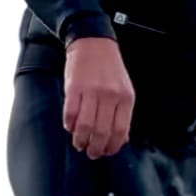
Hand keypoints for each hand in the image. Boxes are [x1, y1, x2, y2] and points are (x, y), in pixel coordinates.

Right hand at [63, 36, 134, 158]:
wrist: (93, 42)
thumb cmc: (109, 68)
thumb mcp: (124, 90)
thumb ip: (122, 114)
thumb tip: (121, 140)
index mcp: (125, 98)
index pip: (120, 131)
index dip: (112, 147)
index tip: (107, 153)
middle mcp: (110, 96)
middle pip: (102, 132)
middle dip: (96, 148)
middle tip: (92, 153)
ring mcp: (91, 92)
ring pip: (85, 126)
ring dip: (81, 140)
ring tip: (80, 144)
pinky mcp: (74, 88)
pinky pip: (70, 113)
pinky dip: (69, 125)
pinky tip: (71, 128)